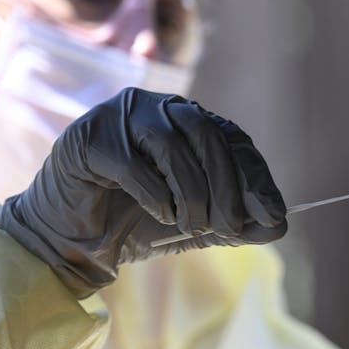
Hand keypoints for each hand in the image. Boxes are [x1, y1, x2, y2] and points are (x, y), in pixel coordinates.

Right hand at [0, 88, 286, 296]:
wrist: (70, 240)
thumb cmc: (133, 223)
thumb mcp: (195, 225)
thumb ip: (235, 222)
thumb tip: (278, 224)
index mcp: (184, 121)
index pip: (231, 138)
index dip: (255, 175)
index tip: (273, 214)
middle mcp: (154, 108)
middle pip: (205, 133)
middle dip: (226, 186)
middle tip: (228, 228)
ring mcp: (118, 117)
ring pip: (171, 143)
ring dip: (191, 192)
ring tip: (190, 225)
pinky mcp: (87, 138)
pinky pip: (131, 161)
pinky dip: (154, 194)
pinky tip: (161, 216)